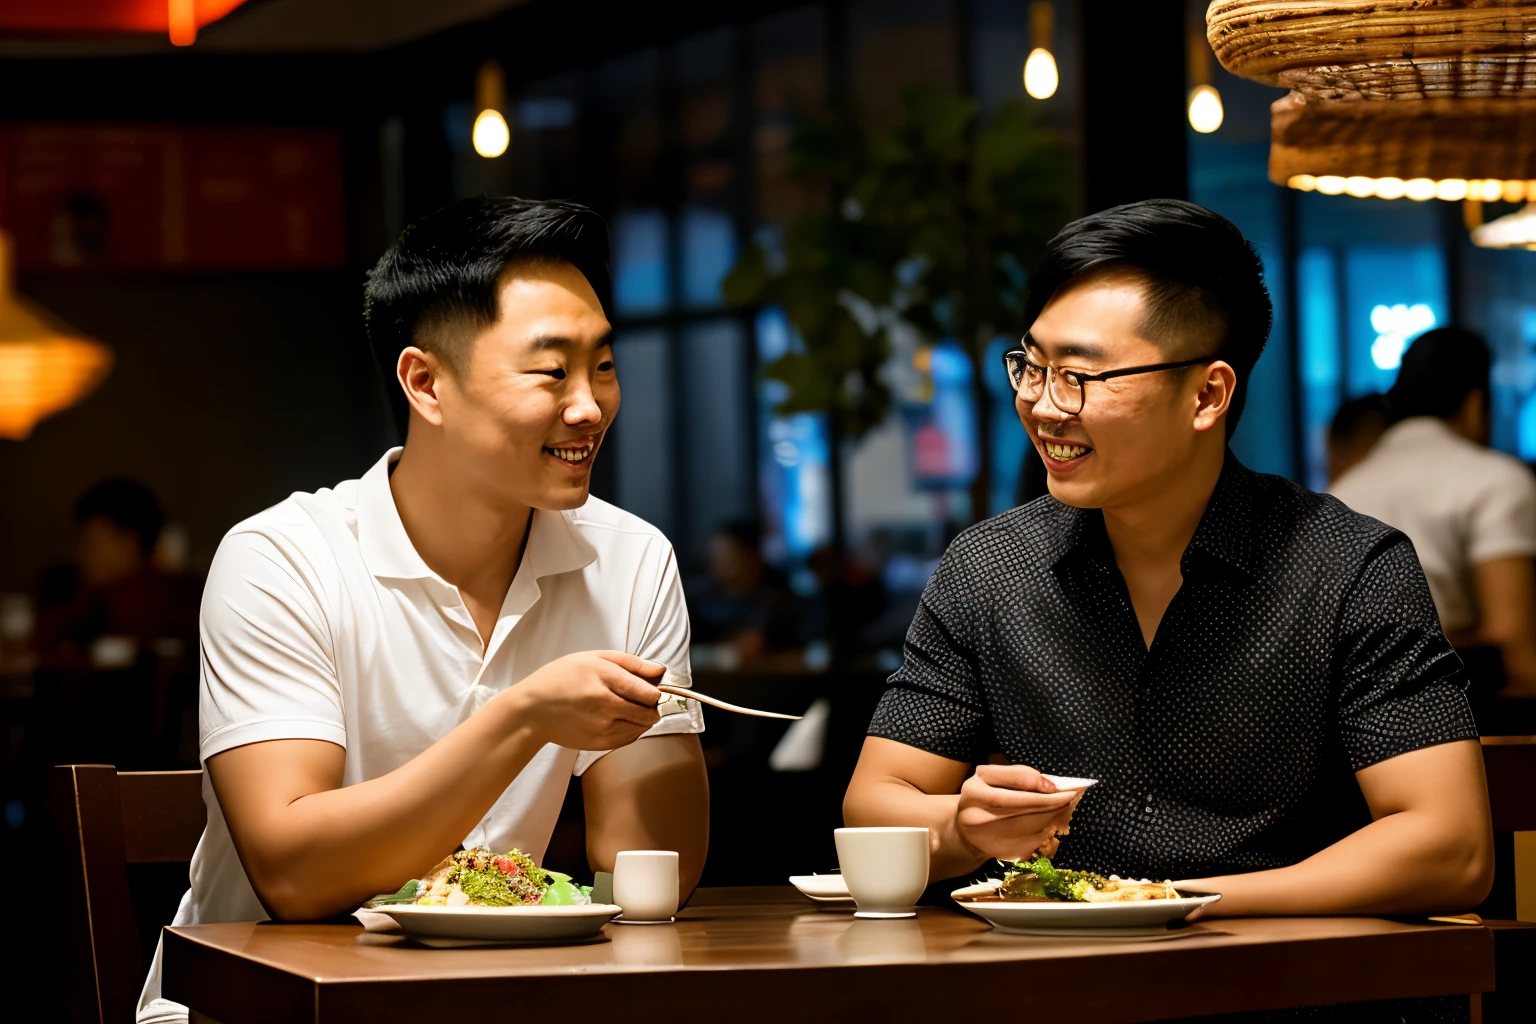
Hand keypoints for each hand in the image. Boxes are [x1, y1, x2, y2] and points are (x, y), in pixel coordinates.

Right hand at [507, 651, 663, 750]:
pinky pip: (629, 739)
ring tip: (626, 708)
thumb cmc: (561, 677)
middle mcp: (605, 704)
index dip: (656, 694)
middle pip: (649, 713)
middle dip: (652, 707)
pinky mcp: (598, 744)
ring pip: (641, 728)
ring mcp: (602, 727)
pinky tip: (617, 719)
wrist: (532, 710)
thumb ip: (631, 663)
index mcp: (604, 678)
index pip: (648, 693)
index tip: (654, 691)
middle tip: (643, 700)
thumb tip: (660, 671)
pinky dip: (631, 730)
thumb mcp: (594, 657)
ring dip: (642, 719)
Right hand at [954, 764, 1079, 863]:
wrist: (967, 831)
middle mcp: (977, 814)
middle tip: (1070, 795)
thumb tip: (1049, 784)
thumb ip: (1017, 774)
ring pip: (1030, 825)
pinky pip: (1032, 841)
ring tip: (1063, 807)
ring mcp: (988, 837)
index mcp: (974, 790)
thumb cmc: (985, 797)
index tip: (1055, 785)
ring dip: (1052, 815)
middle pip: (1022, 806)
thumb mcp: (992, 778)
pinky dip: (1045, 831)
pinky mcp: (1001, 853)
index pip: (1010, 782)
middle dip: (1050, 800)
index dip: (1036, 782)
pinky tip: (1050, 823)